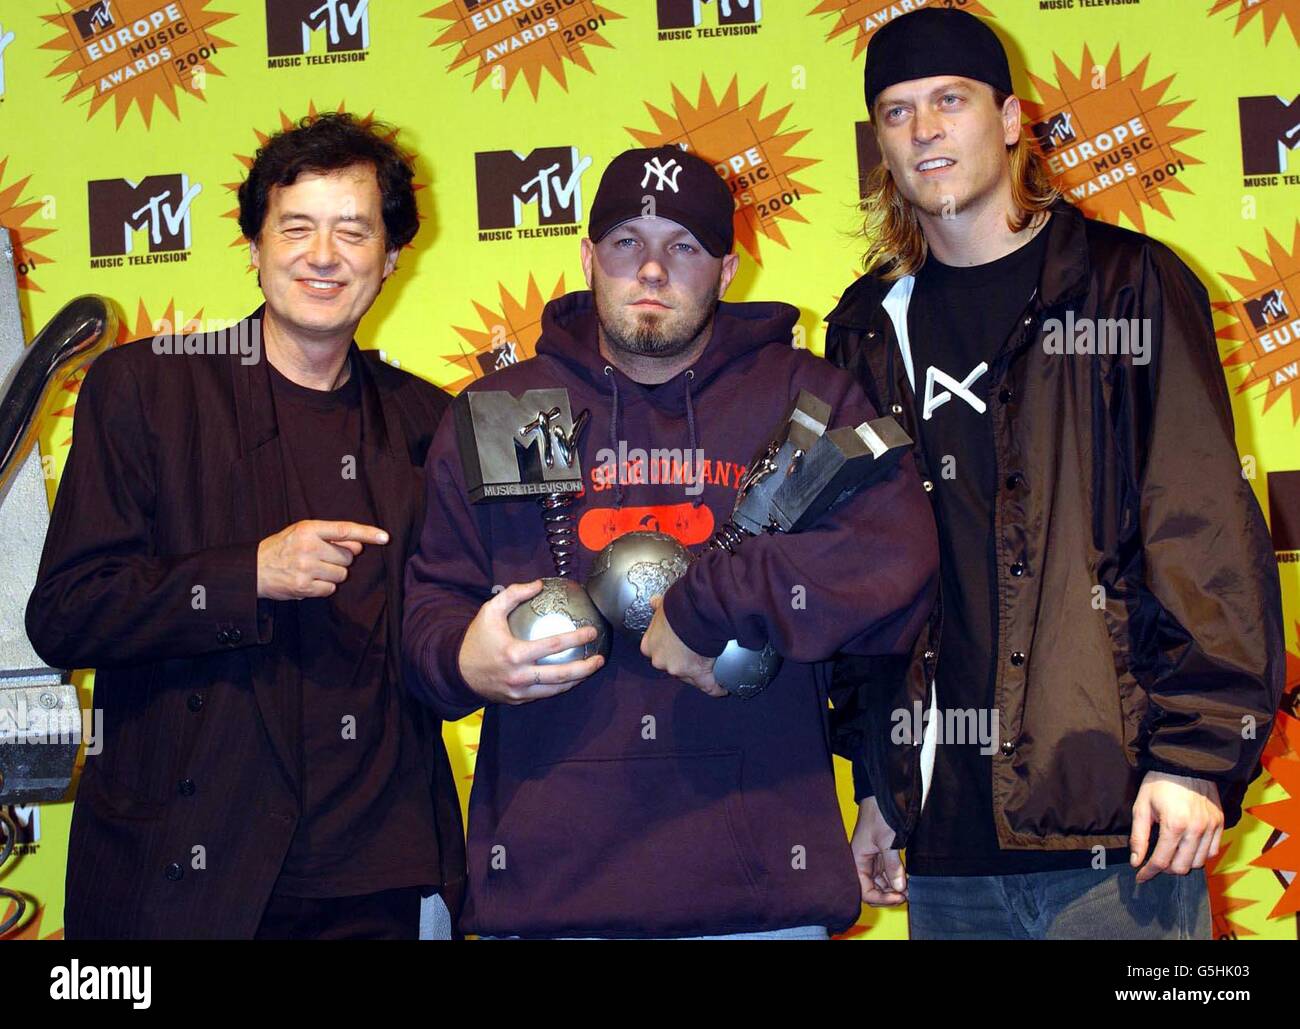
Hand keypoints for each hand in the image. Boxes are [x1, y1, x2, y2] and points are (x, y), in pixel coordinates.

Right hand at [257, 520, 387, 599]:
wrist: (253, 569)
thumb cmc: (283, 548)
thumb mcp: (302, 532)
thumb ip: (330, 535)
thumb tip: (359, 545)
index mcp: (308, 529)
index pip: (344, 530)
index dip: (367, 533)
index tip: (385, 537)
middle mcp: (308, 547)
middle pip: (347, 557)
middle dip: (340, 559)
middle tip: (322, 558)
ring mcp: (306, 568)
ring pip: (342, 574)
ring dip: (333, 574)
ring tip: (314, 570)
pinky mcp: (304, 586)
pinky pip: (331, 589)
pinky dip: (324, 587)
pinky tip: (310, 581)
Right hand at [458, 580, 604, 704]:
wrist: (456, 671)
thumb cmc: (477, 638)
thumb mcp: (490, 610)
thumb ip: (514, 594)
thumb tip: (539, 584)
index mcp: (514, 653)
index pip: (553, 646)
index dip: (576, 638)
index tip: (592, 631)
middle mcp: (519, 676)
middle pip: (560, 675)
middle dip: (585, 668)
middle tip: (601, 659)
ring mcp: (519, 692)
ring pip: (555, 690)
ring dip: (576, 680)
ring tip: (591, 669)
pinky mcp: (518, 700)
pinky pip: (543, 694)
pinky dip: (559, 687)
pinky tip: (570, 678)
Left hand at [640, 595, 722, 696]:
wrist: (694, 612)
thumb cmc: (677, 608)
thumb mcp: (663, 606)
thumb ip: (657, 607)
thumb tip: (654, 602)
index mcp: (649, 645)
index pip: (657, 653)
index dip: (668, 650)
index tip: (675, 648)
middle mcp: (660, 661)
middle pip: (671, 666)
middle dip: (681, 662)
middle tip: (692, 653)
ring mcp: (678, 670)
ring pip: (688, 676)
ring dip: (697, 671)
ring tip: (708, 665)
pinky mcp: (698, 674)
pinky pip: (708, 686)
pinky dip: (715, 688)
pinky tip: (722, 690)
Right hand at [850, 796, 906, 905]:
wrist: (883, 795)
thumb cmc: (879, 814)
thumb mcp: (888, 840)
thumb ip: (893, 866)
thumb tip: (899, 889)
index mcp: (856, 860)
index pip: (865, 891)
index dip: (881, 898)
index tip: (899, 897)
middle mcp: (863, 862)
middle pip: (873, 889)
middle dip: (889, 895)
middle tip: (906, 895)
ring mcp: (873, 859)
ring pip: (882, 883)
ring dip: (895, 888)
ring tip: (910, 889)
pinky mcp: (882, 854)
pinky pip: (888, 873)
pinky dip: (897, 879)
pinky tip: (907, 880)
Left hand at [1129, 771, 1223, 882]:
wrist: (1185, 763)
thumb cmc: (1159, 783)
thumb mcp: (1142, 806)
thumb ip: (1139, 836)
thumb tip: (1135, 861)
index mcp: (1174, 825)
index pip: (1161, 860)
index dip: (1148, 872)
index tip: (1140, 876)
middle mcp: (1196, 830)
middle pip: (1181, 867)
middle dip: (1165, 868)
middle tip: (1155, 860)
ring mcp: (1211, 827)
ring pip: (1198, 862)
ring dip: (1182, 862)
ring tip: (1171, 852)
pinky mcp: (1220, 823)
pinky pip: (1213, 851)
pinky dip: (1200, 854)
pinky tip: (1188, 846)